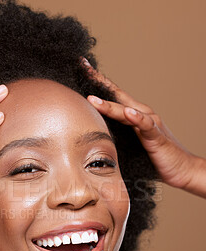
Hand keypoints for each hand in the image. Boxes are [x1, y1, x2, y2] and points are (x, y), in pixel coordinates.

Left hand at [81, 57, 205, 197]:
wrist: (182, 168)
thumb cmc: (153, 158)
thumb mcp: (128, 146)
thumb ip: (114, 136)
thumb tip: (91, 136)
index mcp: (133, 115)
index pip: (113, 95)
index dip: (98, 81)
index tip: (82, 67)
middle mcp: (142, 114)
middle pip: (117, 95)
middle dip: (100, 82)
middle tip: (83, 68)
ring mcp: (150, 124)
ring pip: (126, 111)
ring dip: (109, 105)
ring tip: (92, 99)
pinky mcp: (157, 137)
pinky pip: (146, 125)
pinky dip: (138, 118)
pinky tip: (129, 113)